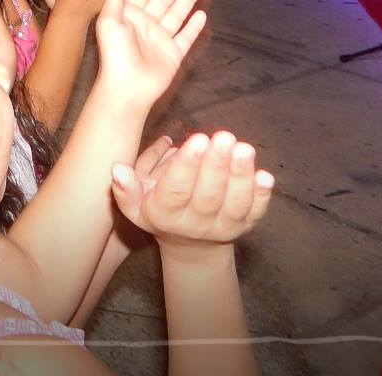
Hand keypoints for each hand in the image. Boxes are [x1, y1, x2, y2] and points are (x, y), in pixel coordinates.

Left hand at [93, 0, 206, 114]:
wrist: (127, 86)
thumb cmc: (114, 54)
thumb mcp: (109, 23)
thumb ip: (114, 1)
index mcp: (130, 17)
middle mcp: (147, 26)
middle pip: (164, 0)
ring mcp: (161, 39)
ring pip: (177, 14)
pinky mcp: (173, 54)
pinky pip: (186, 37)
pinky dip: (194, 27)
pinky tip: (201, 14)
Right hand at [111, 131, 273, 248]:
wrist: (189, 244)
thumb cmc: (158, 209)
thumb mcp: (135, 203)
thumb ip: (126, 188)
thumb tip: (117, 169)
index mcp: (164, 215)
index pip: (175, 191)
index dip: (186, 167)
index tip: (195, 140)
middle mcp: (195, 225)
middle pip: (207, 196)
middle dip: (216, 165)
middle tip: (222, 137)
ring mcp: (222, 228)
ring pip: (233, 204)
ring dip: (240, 176)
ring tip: (244, 148)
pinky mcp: (244, 227)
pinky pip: (255, 213)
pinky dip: (261, 196)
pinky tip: (265, 176)